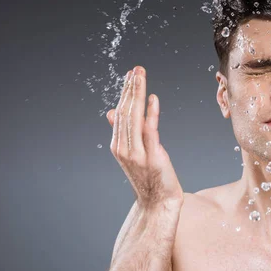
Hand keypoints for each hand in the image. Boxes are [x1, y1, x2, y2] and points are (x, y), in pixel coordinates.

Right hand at [106, 66, 183, 208]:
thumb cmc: (149, 176)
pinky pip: (150, 131)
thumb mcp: (133, 152)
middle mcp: (124, 148)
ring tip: (141, 76)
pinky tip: (153, 99)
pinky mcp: (152, 157)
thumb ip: (124, 132)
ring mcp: (137, 153)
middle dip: (131, 88)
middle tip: (136, 68)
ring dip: (138, 95)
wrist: (158, 202)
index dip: (126, 92)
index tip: (131, 74)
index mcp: (118, 145)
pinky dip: (151, 114)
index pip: (121, 112)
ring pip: (134, 118)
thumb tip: (111, 112)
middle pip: (126, 112)